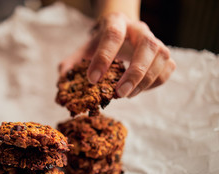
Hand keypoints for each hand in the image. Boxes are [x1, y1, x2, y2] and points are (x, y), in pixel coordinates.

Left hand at [59, 12, 175, 97]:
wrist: (120, 31)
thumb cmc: (100, 44)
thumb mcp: (83, 50)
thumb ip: (71, 65)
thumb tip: (62, 84)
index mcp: (116, 23)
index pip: (113, 36)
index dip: (103, 57)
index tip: (93, 79)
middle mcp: (139, 29)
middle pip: (147, 46)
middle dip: (134, 72)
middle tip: (119, 93)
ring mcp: (155, 40)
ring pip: (162, 58)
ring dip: (145, 81)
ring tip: (126, 94)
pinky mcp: (164, 54)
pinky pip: (168, 68)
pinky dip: (155, 82)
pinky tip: (139, 89)